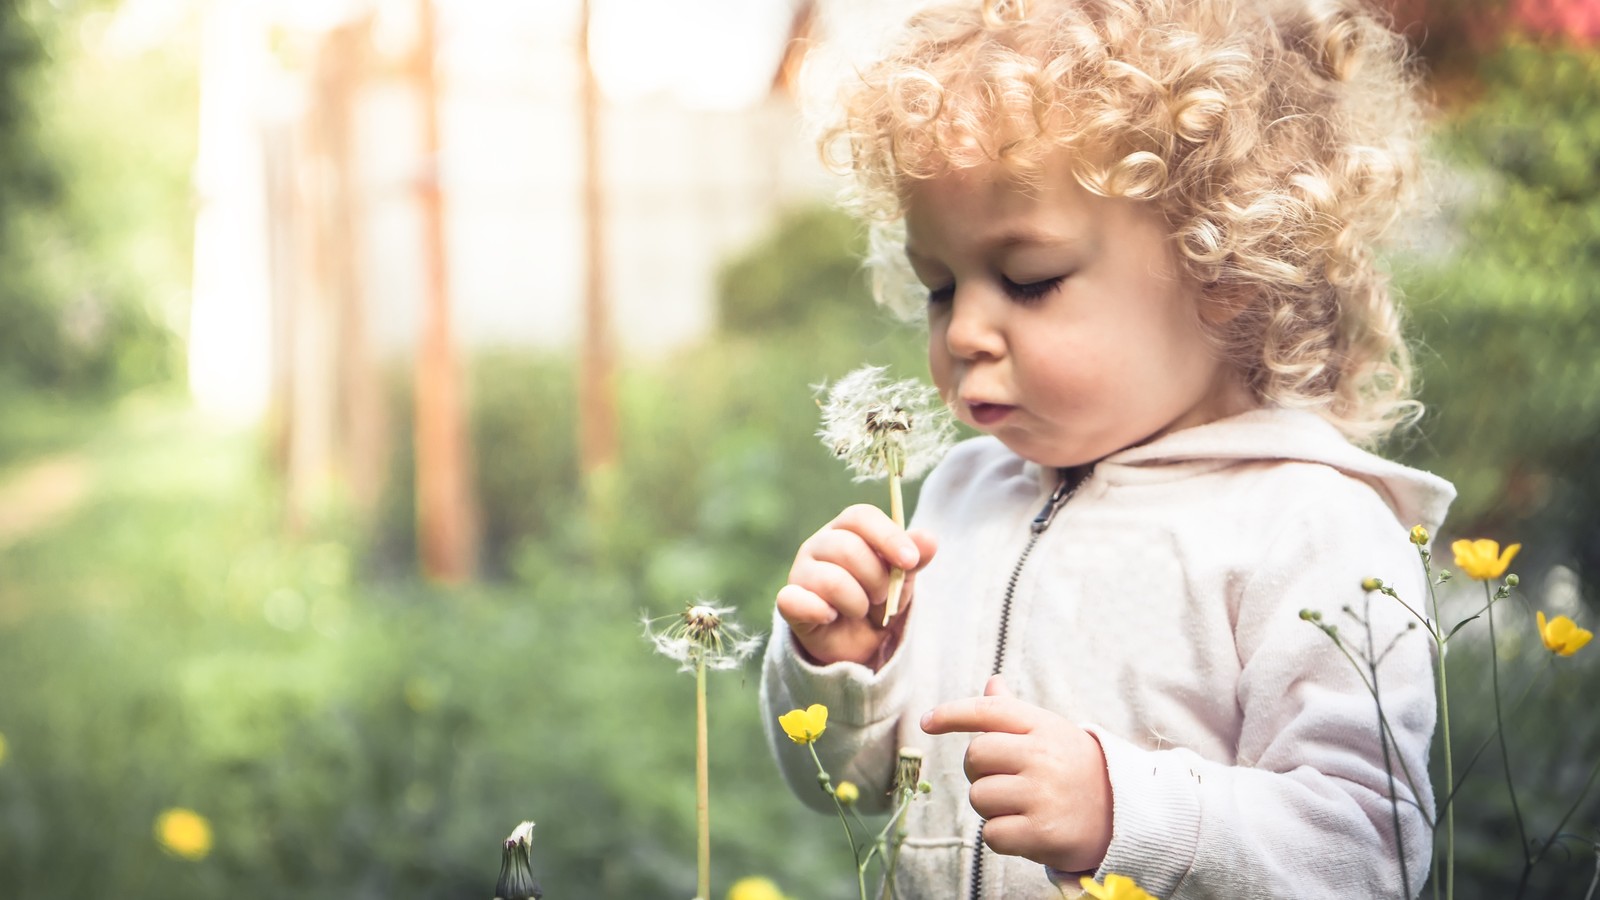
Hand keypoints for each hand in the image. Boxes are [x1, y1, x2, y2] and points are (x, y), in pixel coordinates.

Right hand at [775, 503, 937, 667]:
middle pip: (847, 547)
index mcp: (845, 530)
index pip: (860, 516)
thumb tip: (929, 538)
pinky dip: (819, 610)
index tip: (910, 562)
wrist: (857, 642)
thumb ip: (915, 556)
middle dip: (875, 578)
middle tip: (880, 596)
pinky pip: (793, 600)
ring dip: (856, 602)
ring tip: (859, 611)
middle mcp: (818, 545)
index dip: (888, 536)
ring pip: (831, 579)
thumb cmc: (878, 599)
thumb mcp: (902, 577)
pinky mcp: (789, 603)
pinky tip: (831, 617)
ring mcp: (800, 573)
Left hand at [920, 675, 1112, 873]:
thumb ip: (1015, 714)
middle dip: (980, 772)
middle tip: (1005, 780)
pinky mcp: (1043, 832)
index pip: (989, 712)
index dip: (953, 714)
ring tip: (1023, 806)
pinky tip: (1027, 829)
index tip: (927, 722)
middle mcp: (1043, 756)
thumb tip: (992, 683)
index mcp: (1044, 727)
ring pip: (980, 797)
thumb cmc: (1076, 770)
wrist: (1125, 816)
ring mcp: (1043, 794)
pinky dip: (1002, 836)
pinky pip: (992, 833)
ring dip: (992, 807)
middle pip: (975, 757)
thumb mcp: (1052, 734)